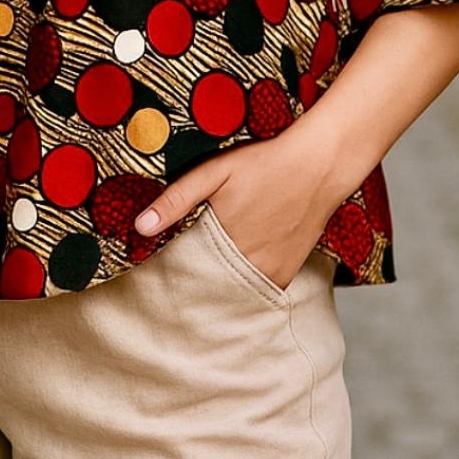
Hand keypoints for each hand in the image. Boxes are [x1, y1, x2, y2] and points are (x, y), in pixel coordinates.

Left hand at [133, 130, 336, 292]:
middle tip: (180, 281)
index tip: (158, 279)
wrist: (318, 166)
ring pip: (233, 293)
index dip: (171, 275)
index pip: (185, 274)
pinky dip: (244, 287)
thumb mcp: (215, 172)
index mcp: (221, 242)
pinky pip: (257, 291)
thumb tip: (140, 226)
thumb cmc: (264, 164)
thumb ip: (177, 199)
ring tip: (207, 277)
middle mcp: (246, 265)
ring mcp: (269, 274)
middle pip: (208, 288)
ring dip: (219, 288)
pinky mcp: (287, 275)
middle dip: (193, 286)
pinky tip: (236, 271)